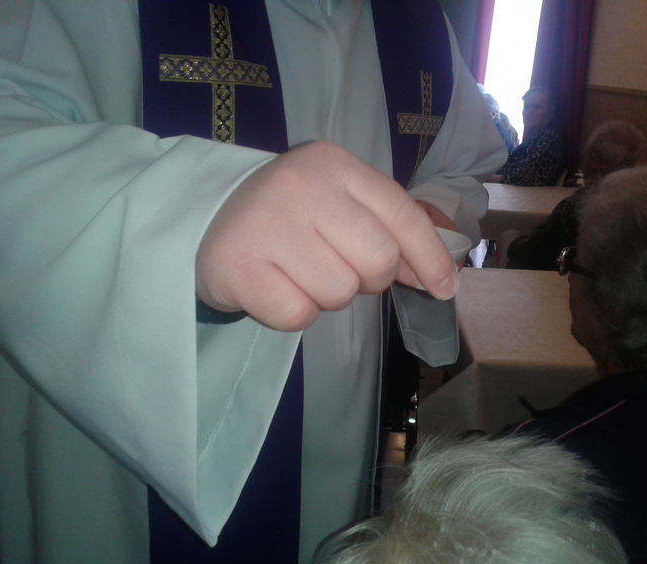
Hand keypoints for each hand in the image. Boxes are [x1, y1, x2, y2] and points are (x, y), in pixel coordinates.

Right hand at [196, 141, 458, 330]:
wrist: (203, 218)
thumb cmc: (286, 216)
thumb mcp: (338, 204)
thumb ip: (386, 230)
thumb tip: (438, 278)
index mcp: (334, 164)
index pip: (402, 215)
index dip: (430, 257)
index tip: (443, 289)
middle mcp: (302, 186)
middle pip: (378, 260)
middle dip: (368, 279)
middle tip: (337, 268)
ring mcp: (268, 224)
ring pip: (340, 292)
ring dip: (326, 296)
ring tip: (298, 273)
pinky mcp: (239, 265)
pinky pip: (299, 315)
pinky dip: (293, 312)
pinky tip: (274, 287)